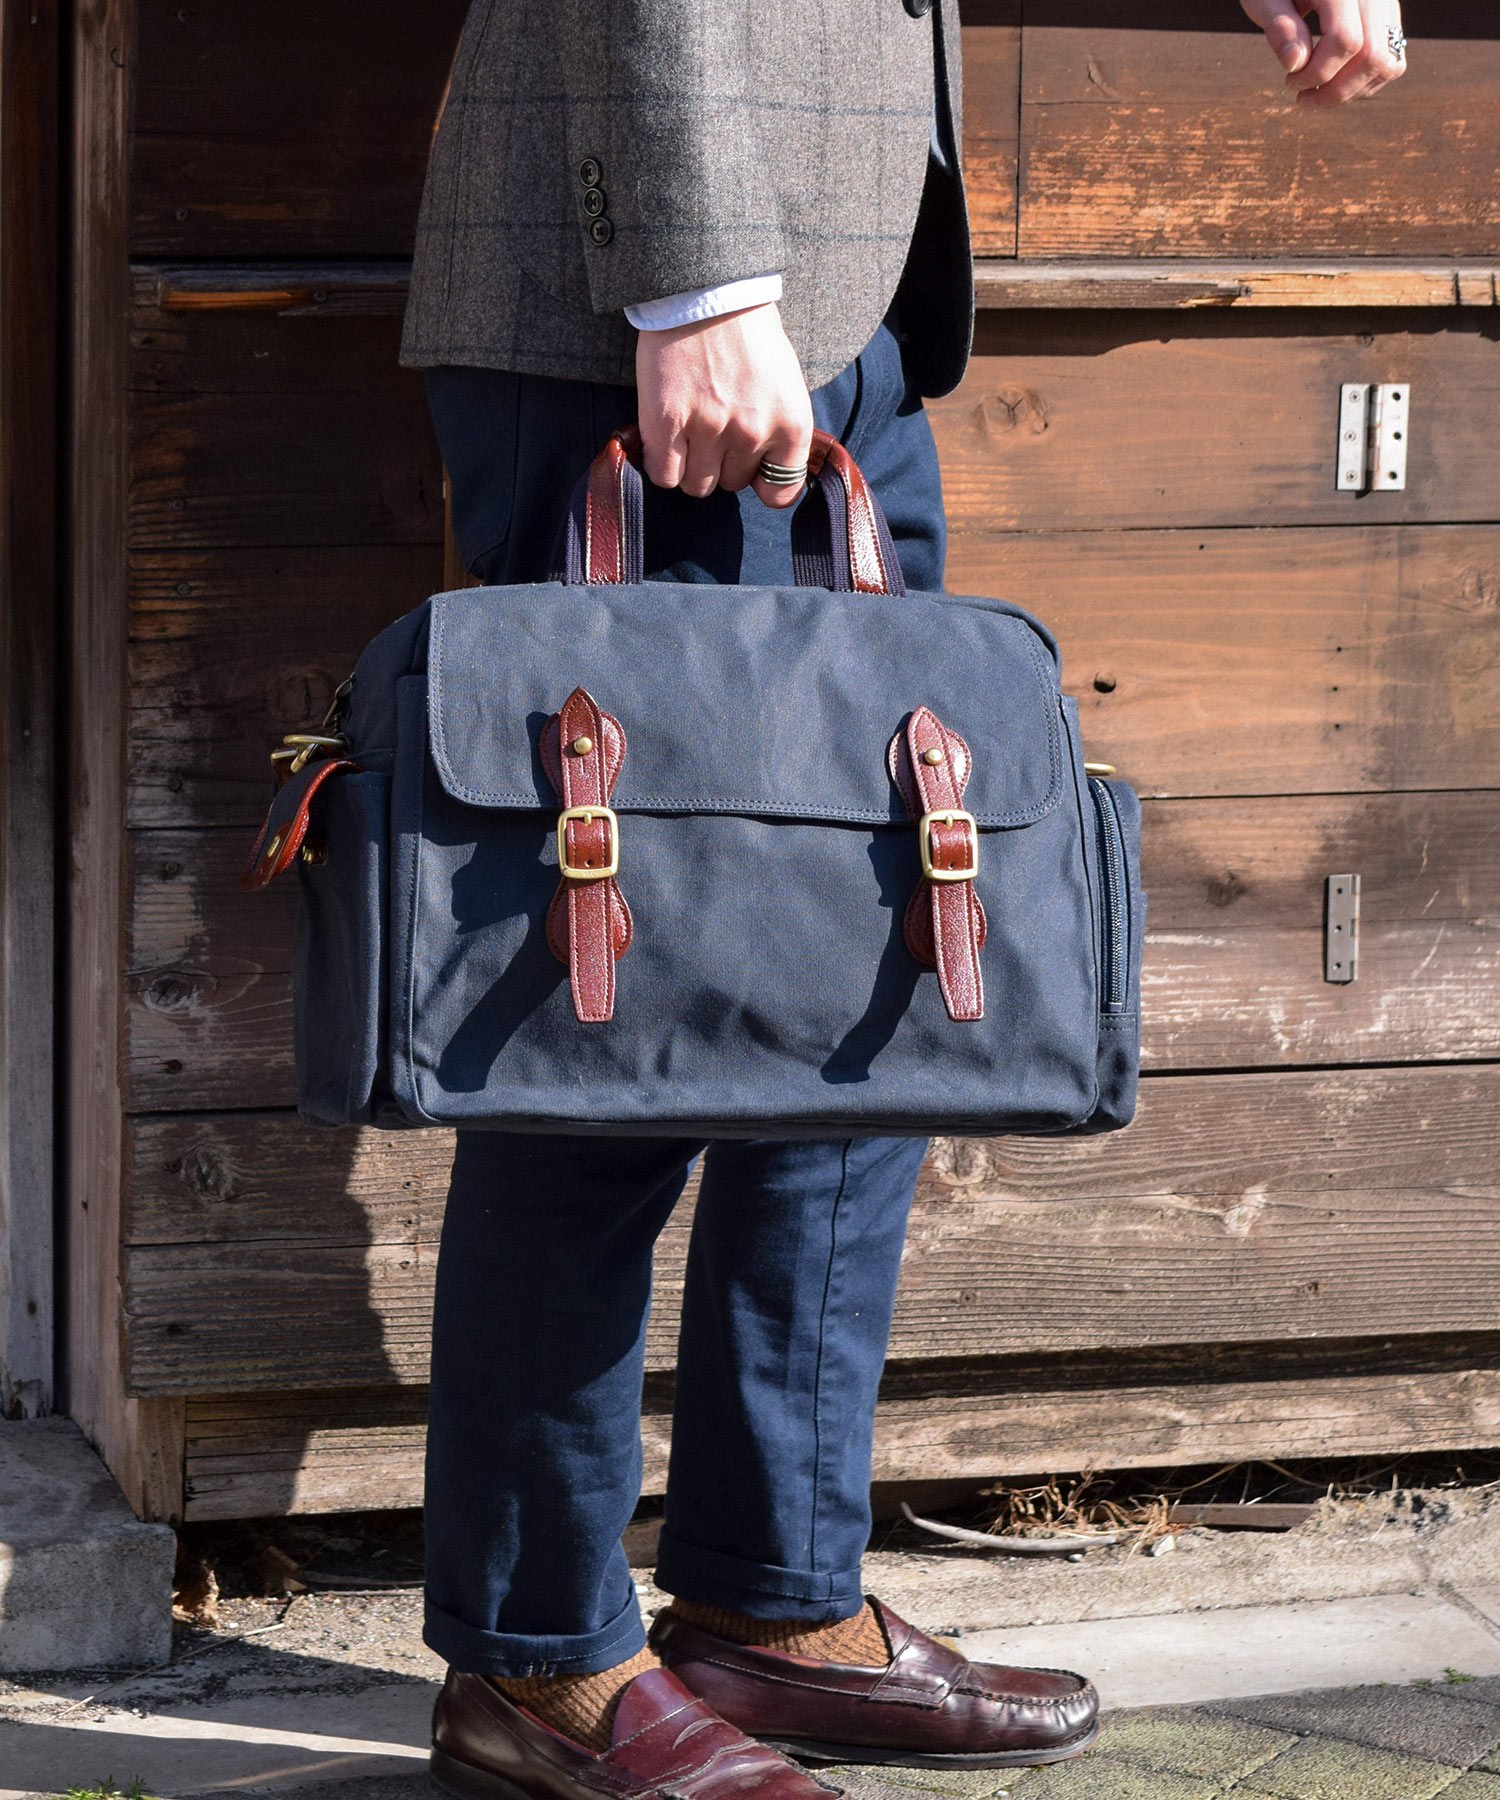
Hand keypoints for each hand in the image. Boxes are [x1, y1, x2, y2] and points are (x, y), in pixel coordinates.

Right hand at [634, 303, 814, 509]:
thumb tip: (764, 469)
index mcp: (790, 424)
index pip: (780, 492)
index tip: (751, 464)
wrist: (706, 291)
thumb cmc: (748, 333)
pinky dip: (663, 464)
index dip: (762, 479)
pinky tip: (666, 439)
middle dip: (722, 463)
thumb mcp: (786, 384)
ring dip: (691, 466)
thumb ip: (779, 430)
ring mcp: (708, 430)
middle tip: (714, 428)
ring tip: (689, 433)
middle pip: (731, 485)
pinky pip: (664, 475)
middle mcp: (752, 433)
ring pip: (697, 485)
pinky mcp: (665, 424)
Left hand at [1240, 0, 1405, 102]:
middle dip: (1336, 91)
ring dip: (1351, 92)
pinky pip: (1391, 59)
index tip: (1290, 81)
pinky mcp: (1388, 17)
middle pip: (1372, 55)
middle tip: (1303, 98)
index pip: (1345, 40)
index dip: (1317, 73)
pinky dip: (1365, 82)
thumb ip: (1279, 27)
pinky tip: (1335, 83)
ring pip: (1387, 62)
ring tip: (1317, 93)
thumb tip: (1295, 63)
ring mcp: (1386, 4)